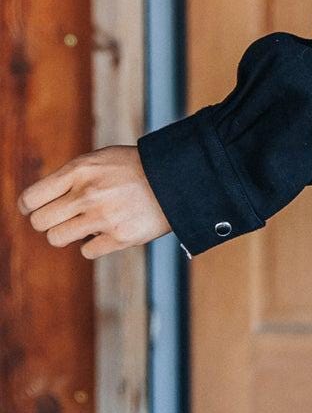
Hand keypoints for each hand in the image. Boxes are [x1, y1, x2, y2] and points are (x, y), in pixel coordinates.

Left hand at [16, 146, 171, 258]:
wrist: (180, 178)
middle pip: (40, 222)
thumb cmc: (136, 169)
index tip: (36, 209)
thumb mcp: (101, 160)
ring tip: (87, 224)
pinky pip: (87, 251)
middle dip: (50, 222)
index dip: (29, 207)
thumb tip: (36, 205)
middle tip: (67, 216)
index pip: (31, 199)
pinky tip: (109, 230)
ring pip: (57, 239)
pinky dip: (95, 244)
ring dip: (69, 234)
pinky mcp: (120, 237)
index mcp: (80, 170)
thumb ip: (70, 178)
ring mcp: (104, 217)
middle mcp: (89, 193)